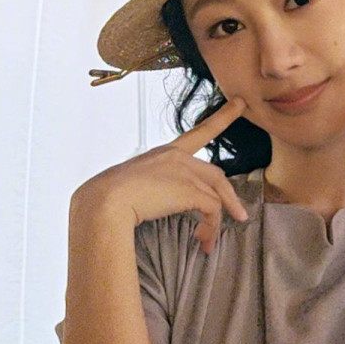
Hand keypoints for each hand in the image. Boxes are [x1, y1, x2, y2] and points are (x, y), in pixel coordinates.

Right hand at [70, 97, 249, 254]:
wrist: (104, 201)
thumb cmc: (108, 196)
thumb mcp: (133, 184)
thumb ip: (150, 187)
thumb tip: (152, 204)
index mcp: (164, 152)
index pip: (199, 132)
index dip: (223, 118)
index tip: (240, 103)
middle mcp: (177, 157)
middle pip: (215, 174)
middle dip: (229, 196)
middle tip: (239, 214)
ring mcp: (184, 171)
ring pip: (218, 192)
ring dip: (219, 219)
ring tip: (212, 240)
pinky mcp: (189, 189)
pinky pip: (212, 208)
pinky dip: (211, 227)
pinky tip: (203, 240)